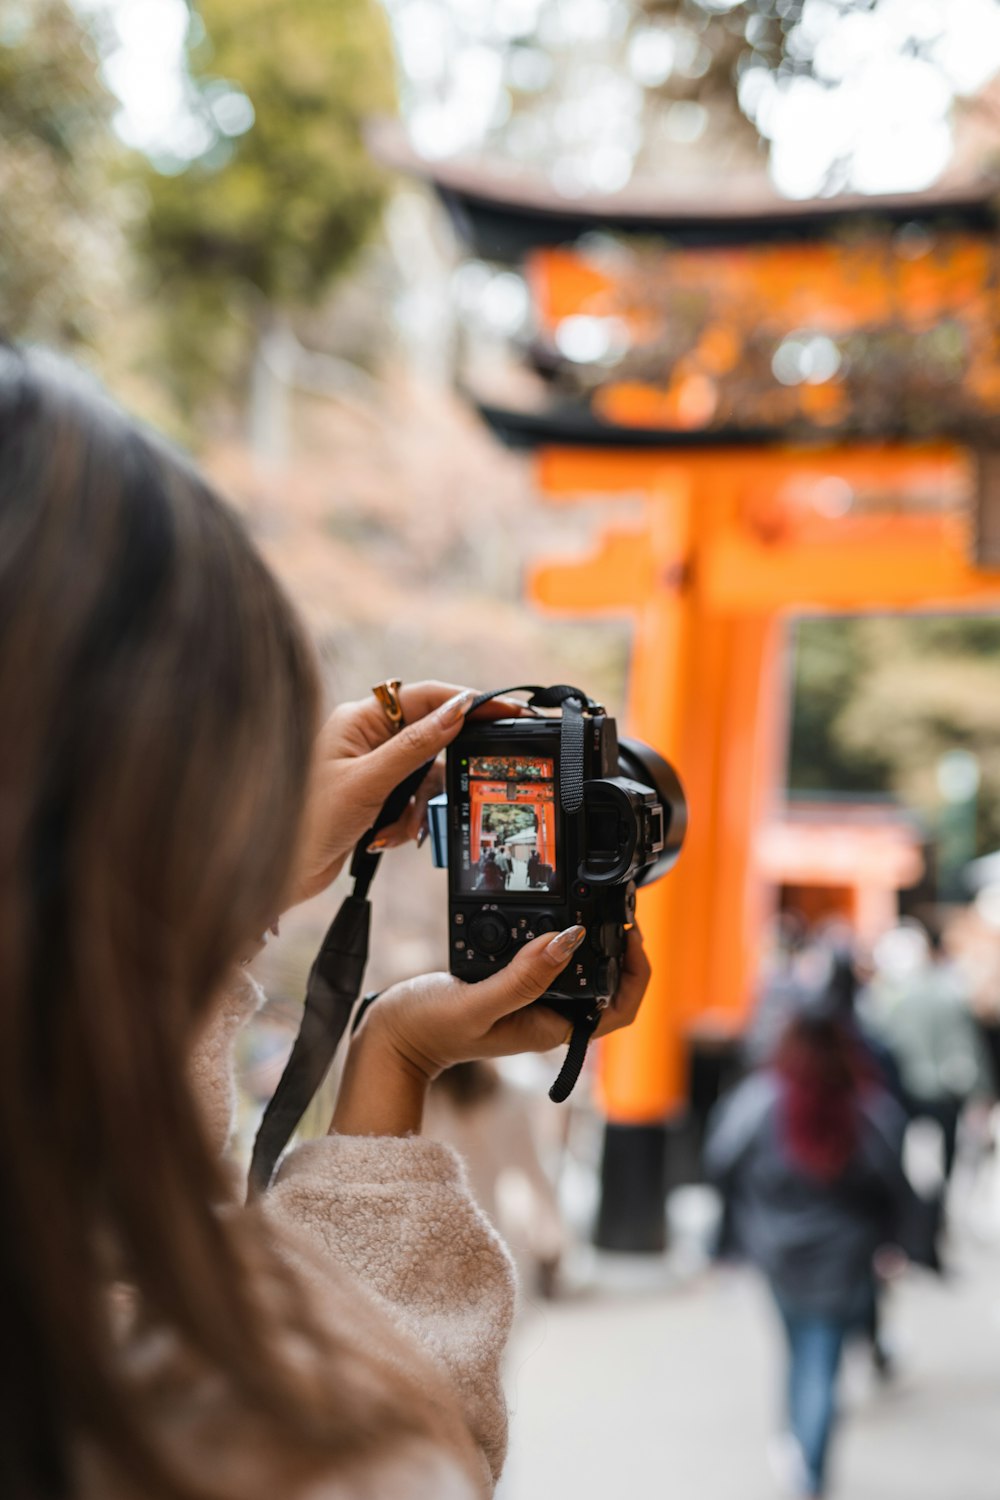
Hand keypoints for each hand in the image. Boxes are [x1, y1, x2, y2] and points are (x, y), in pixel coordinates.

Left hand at [288, 681, 524, 906]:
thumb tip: (458, 710)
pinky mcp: (374, 797)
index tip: (507, 709)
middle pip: (431, 740)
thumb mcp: (368, 782)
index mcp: (360, 719)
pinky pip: (412, 802)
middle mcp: (368, 738)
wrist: (278, 872)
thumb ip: (416, 746)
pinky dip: (405, 823)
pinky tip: (383, 839)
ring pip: (425, 778)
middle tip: (462, 785)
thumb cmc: (307, 822)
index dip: (468, 702)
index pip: (426, 697)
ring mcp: (372, 768)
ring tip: (392, 829)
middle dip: (438, 774)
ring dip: (416, 808)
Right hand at [331, 925, 650, 1135]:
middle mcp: (549, 1016)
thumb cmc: (429, 1029)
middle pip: (606, 984)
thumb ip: (523, 977)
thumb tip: (568, 942)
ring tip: (591, 904)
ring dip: (588, 939)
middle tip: (615, 907)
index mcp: (552, 1028)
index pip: (619, 1008)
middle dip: (618, 946)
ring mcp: (532, 1002)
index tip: (629, 933)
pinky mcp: (514, 986)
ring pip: (577, 969)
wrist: (392, 1038)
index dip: (635, 971)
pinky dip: (553, 937)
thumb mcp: (477, 1002)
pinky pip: (546, 961)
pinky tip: (547, 913)